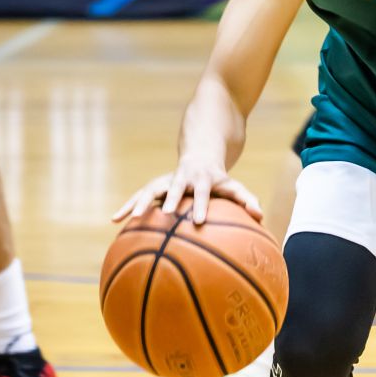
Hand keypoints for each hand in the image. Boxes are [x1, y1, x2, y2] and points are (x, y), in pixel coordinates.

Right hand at [112, 159, 262, 225]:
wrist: (200, 155)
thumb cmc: (219, 179)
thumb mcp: (234, 187)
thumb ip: (246, 200)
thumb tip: (261, 216)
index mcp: (202, 179)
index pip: (203, 193)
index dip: (200, 205)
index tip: (198, 221)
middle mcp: (182, 177)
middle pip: (173, 187)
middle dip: (168, 200)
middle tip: (164, 215)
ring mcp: (165, 180)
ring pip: (149, 190)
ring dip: (139, 203)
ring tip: (129, 219)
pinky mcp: (154, 186)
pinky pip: (138, 197)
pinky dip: (127, 207)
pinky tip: (114, 221)